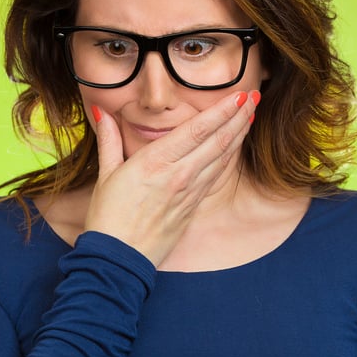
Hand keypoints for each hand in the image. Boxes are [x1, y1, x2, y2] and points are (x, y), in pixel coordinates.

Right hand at [84, 90, 258, 265]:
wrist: (119, 261)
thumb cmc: (108, 218)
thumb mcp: (106, 175)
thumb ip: (109, 139)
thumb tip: (102, 111)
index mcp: (155, 162)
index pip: (197, 129)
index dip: (221, 111)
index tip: (238, 95)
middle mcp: (178, 175)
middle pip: (217, 140)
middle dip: (238, 116)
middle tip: (254, 97)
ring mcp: (189, 193)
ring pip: (221, 158)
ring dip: (238, 135)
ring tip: (250, 116)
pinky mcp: (192, 207)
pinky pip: (215, 177)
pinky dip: (228, 158)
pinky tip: (235, 147)